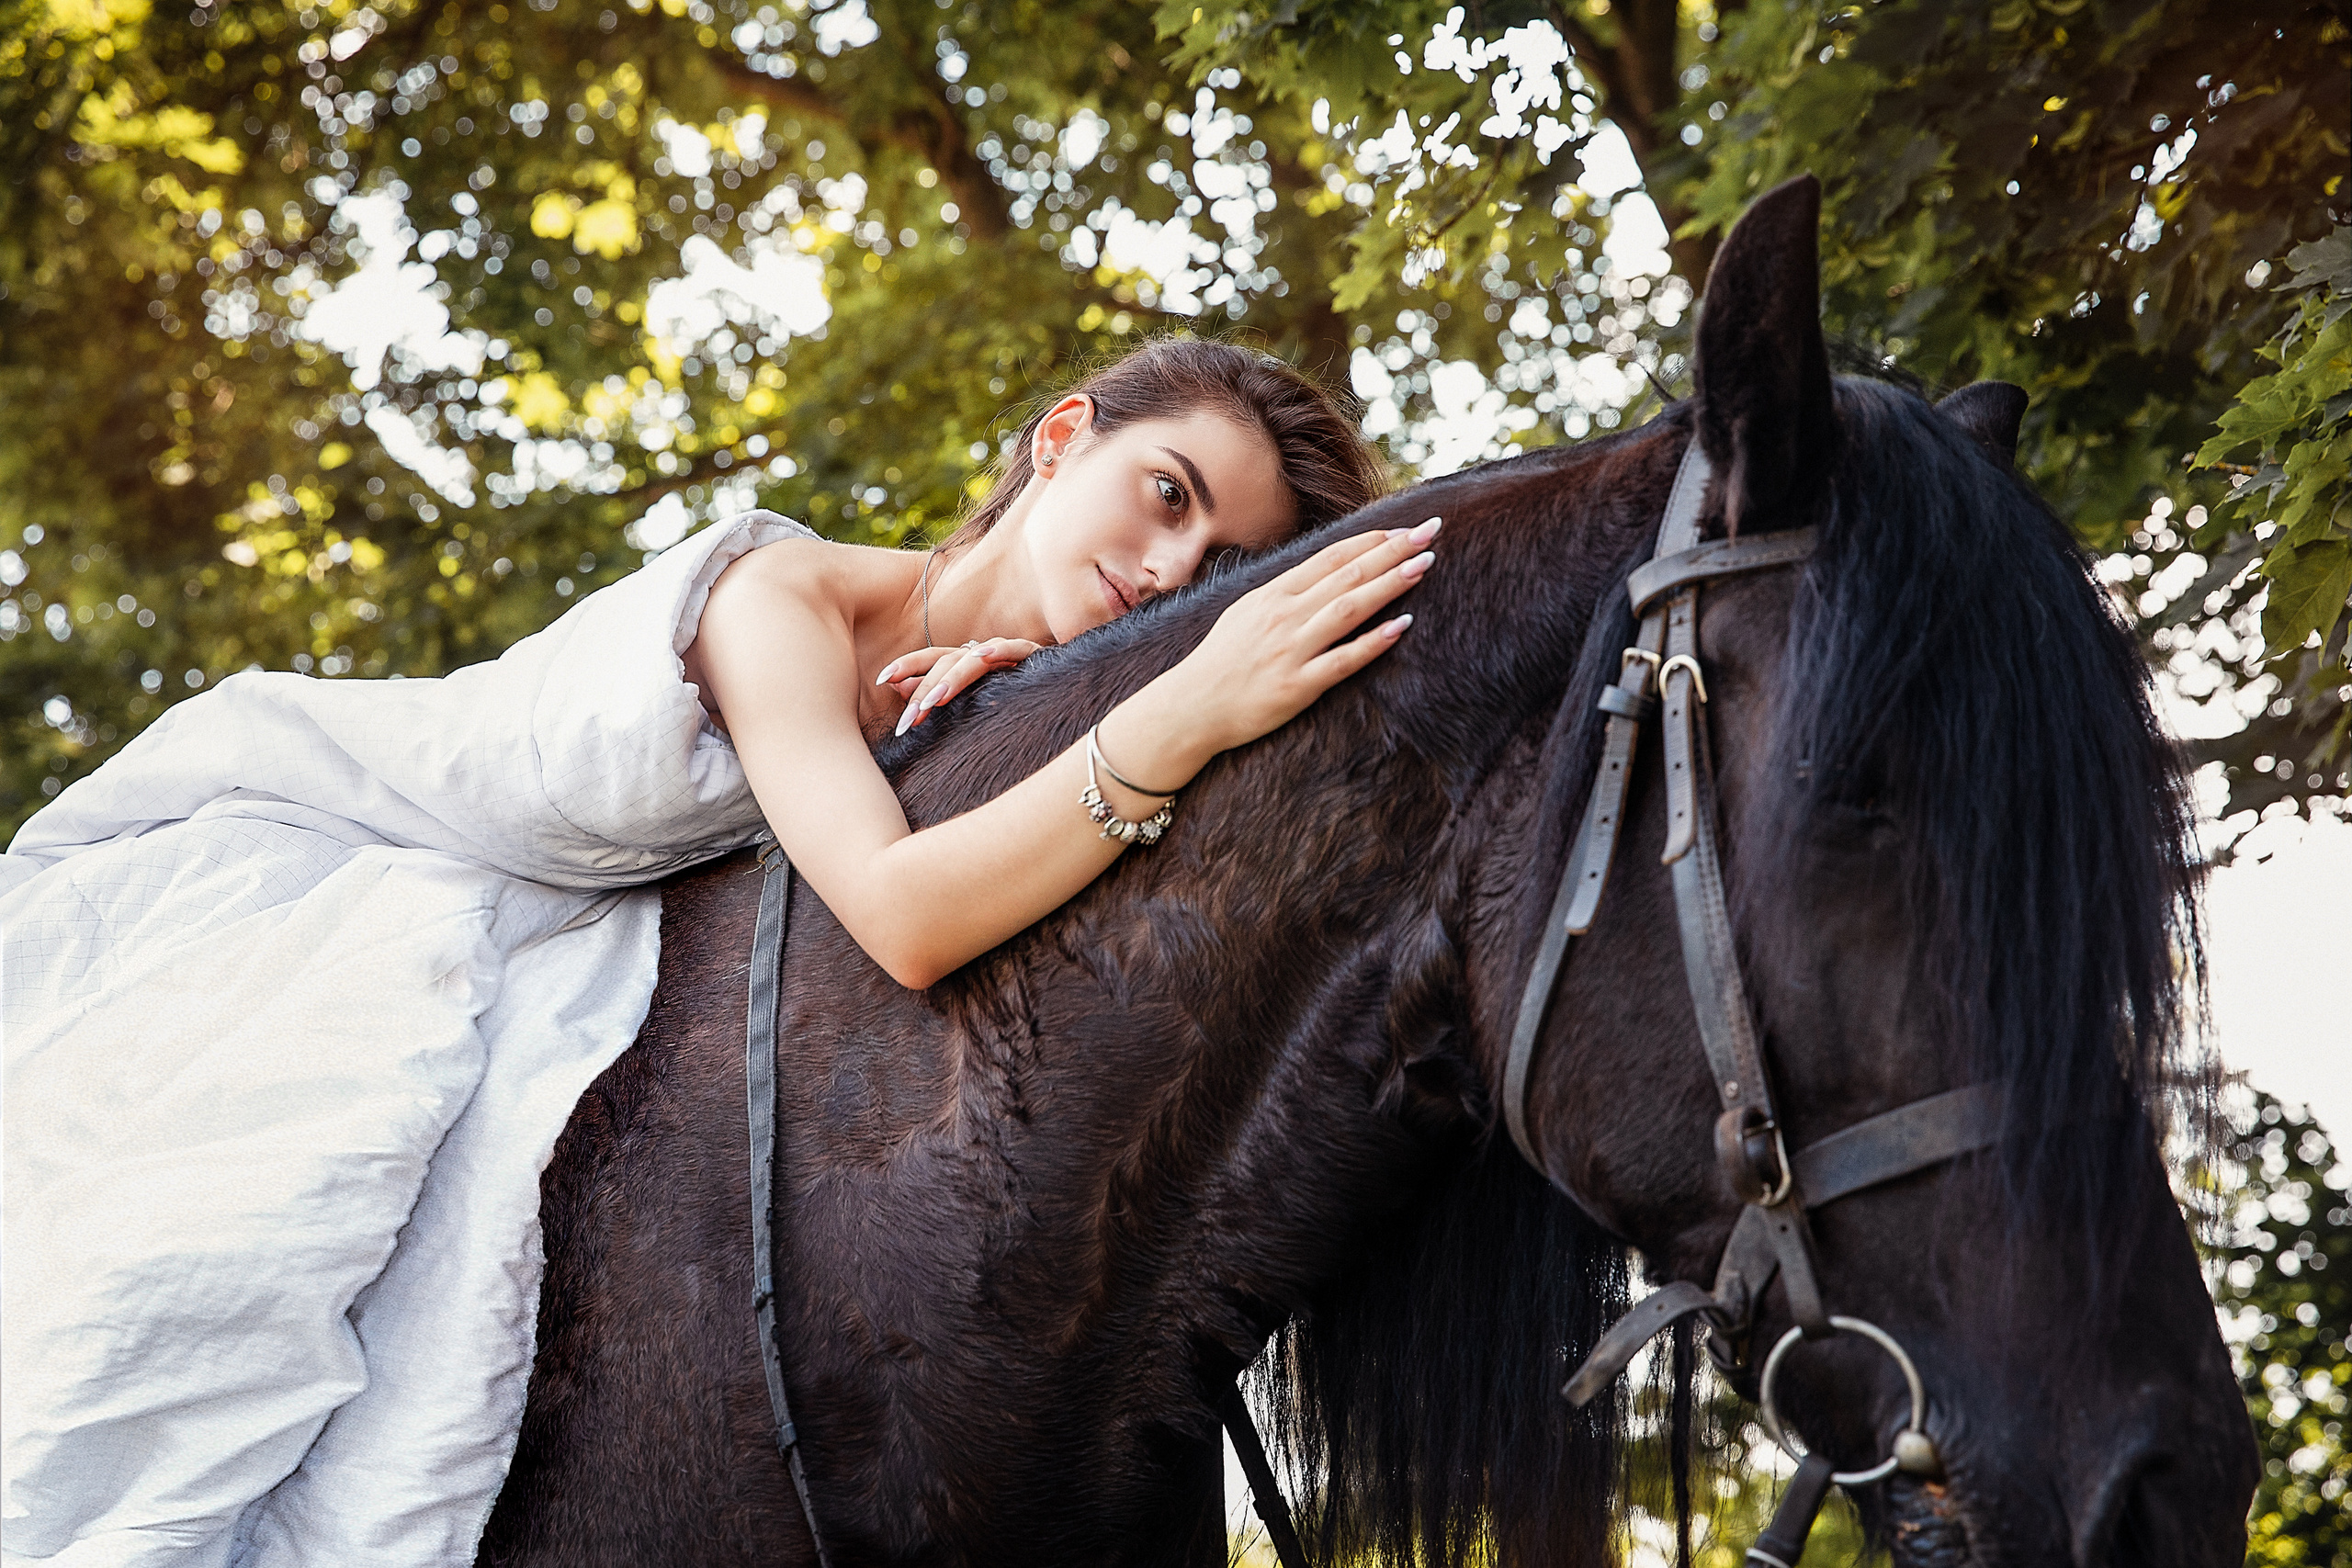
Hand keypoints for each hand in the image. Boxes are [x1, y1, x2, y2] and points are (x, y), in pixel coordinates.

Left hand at [880, 638, 1044, 735]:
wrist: (1064, 699)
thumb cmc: (1014, 705)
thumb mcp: (969, 705)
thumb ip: (933, 695)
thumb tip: (896, 687)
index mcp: (965, 664)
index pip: (930, 660)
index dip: (906, 665)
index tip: (882, 679)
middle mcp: (982, 654)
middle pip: (945, 660)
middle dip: (923, 689)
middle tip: (907, 720)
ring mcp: (1007, 652)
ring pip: (973, 659)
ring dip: (952, 679)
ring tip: (933, 701)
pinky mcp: (1034, 655)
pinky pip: (1015, 647)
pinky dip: (998, 650)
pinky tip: (982, 656)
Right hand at [1152, 514, 1438, 755]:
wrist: (1189, 708)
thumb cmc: (1220, 663)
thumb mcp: (1246, 614)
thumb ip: (1284, 594)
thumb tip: (1322, 573)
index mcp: (1272, 595)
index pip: (1330, 558)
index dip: (1370, 541)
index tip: (1403, 529)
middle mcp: (1283, 616)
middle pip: (1347, 574)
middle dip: (1392, 551)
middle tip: (1430, 531)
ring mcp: (1290, 650)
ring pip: (1349, 608)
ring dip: (1390, 583)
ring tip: (1424, 564)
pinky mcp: (1296, 686)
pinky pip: (1342, 660)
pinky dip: (1373, 642)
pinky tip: (1403, 626)